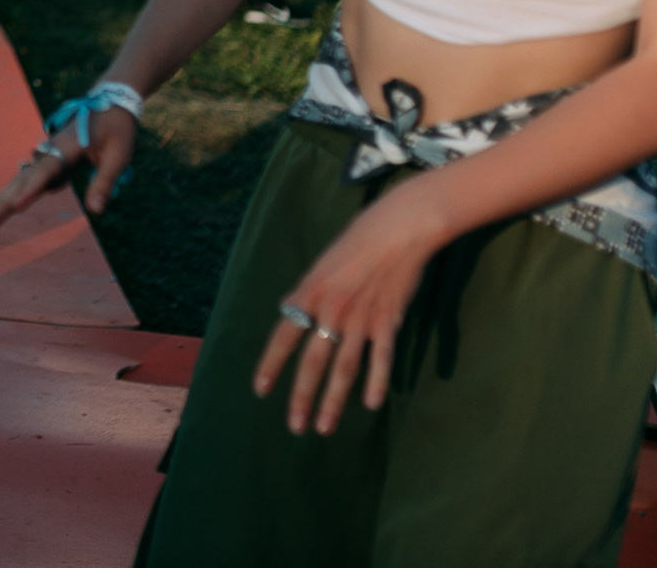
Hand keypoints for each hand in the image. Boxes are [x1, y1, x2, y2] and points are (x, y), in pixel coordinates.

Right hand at [0, 104, 138, 231]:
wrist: (111, 103)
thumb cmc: (117, 129)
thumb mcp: (119, 155)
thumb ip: (105, 182)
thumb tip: (96, 212)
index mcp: (67, 146)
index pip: (47, 170)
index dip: (32, 189)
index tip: (16, 207)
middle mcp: (50, 152)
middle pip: (22, 180)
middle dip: (0, 204)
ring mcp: (47, 158)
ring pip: (19, 182)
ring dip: (0, 203)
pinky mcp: (50, 165)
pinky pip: (28, 183)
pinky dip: (13, 196)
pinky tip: (0, 211)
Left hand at [252, 187, 446, 435]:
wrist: (395, 230)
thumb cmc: (355, 245)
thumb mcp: (319, 267)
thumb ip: (307, 296)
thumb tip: (292, 316)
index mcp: (309, 293)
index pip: (283, 335)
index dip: (271, 364)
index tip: (261, 389)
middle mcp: (331, 310)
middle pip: (313, 362)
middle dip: (301, 397)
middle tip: (294, 426)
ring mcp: (361, 318)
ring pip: (344, 368)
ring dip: (334, 401)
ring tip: (324, 426)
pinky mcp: (388, 321)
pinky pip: (381, 359)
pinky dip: (376, 383)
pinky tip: (370, 404)